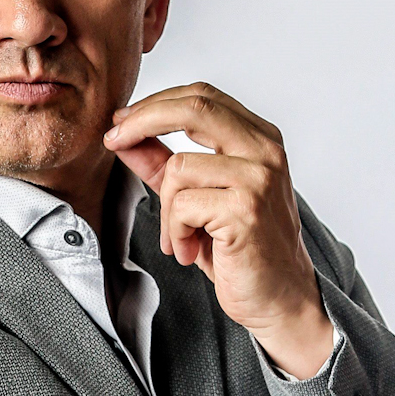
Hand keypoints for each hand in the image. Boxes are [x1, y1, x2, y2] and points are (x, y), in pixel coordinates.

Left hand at [102, 82, 333, 377]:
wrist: (280, 299)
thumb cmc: (242, 250)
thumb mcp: (195, 198)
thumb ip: (163, 164)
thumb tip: (123, 136)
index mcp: (260, 139)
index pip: (203, 96)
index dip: (155, 103)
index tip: (121, 122)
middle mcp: (266, 151)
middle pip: (195, 107)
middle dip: (142, 120)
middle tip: (113, 141)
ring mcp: (259, 178)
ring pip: (179, 167)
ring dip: (166, 210)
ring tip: (180, 238)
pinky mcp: (246, 209)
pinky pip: (182, 205)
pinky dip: (175, 232)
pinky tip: (191, 251)